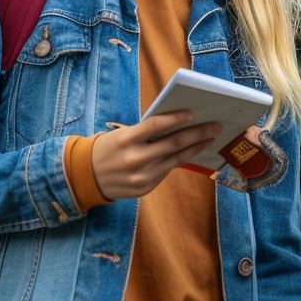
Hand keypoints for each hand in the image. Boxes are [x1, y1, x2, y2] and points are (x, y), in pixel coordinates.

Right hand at [91, 110, 221, 199]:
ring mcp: (141, 176)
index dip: (176, 118)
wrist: (86, 177)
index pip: (156, 125)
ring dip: (195, 147)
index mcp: (126, 140)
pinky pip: (166, 171)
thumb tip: (178, 124)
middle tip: (215, 125)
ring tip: (209, 138)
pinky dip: (179, 160)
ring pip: (175, 159)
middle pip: (173, 143)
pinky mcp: (144, 188)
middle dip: (198, 133)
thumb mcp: (122, 135)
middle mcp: (134, 158)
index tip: (193, 112)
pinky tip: (191, 152)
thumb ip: (146, 131)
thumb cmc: (109, 148)